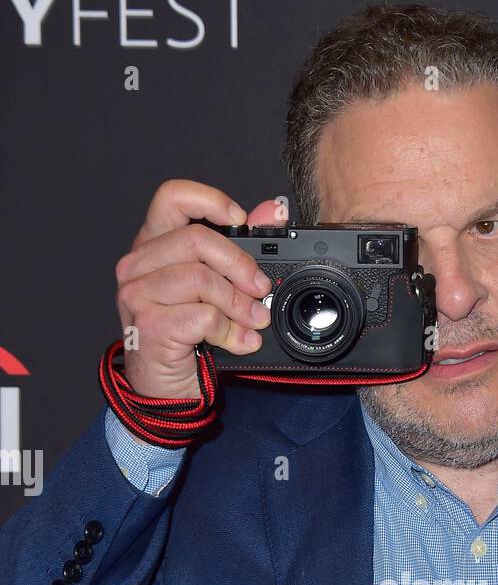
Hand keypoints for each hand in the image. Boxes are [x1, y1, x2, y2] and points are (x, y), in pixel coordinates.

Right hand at [114, 180, 282, 400]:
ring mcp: (138, 294)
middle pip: (197, 239)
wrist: (163, 387)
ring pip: (202, 279)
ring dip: (239, 304)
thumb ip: (240, 247)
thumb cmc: (186, 335)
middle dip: (240, 265)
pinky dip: (231, 331)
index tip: (241, 220)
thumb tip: (273, 212)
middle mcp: (137, 264)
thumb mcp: (215, 287)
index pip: (172, 197)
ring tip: (254, 322)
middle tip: (261, 289)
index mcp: (152, 245)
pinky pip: (202, 316)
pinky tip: (241, 342)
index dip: (210, 200)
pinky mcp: (148, 324)